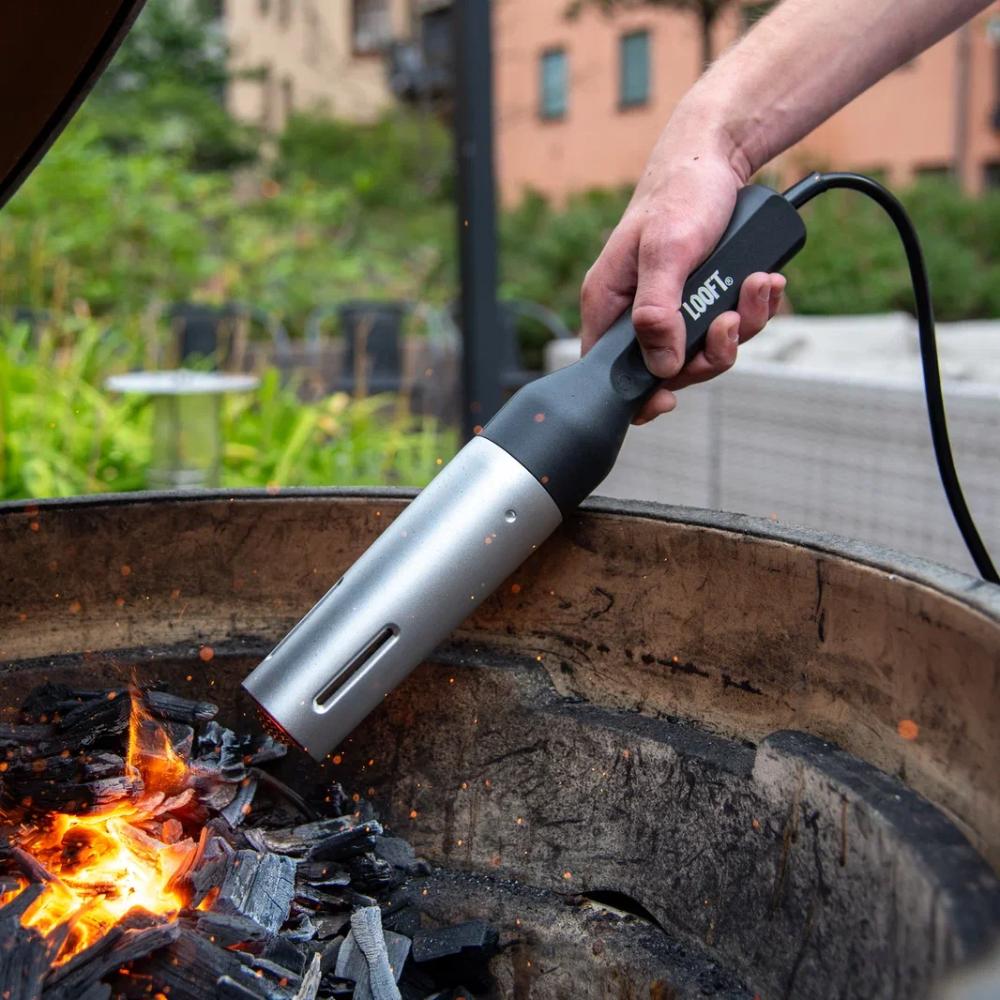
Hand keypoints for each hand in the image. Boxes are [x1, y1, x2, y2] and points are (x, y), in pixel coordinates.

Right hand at [580, 118, 784, 423]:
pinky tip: (763, 281)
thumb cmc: (680, 191)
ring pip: (703, 350)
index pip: (610, 371)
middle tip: (731, 321)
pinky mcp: (702, 298)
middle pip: (667, 369)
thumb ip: (658, 311)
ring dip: (740, 326)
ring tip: (758, 285)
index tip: (670, 396)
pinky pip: (728, 326)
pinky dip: (752, 309)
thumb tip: (663, 365)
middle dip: (707, 353)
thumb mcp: (667, 250)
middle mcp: (636, 311)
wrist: (717, 154)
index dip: (639, 394)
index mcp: (609, 303)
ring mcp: (671, 307)